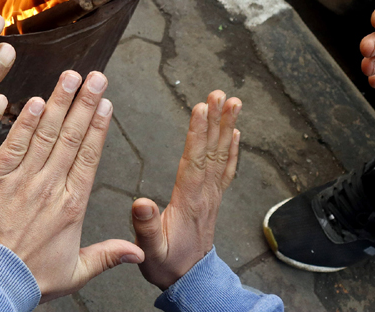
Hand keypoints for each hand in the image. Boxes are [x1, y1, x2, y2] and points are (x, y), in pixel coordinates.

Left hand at [0, 71, 142, 302]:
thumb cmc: (30, 279)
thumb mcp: (75, 272)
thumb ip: (108, 256)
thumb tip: (140, 253)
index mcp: (72, 205)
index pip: (89, 156)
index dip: (98, 125)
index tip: (105, 101)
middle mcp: (50, 187)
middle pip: (72, 137)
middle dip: (85, 102)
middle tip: (96, 76)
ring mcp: (21, 180)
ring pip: (45, 134)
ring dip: (58, 102)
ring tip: (70, 77)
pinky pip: (12, 145)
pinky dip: (24, 122)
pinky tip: (35, 101)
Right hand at [131, 91, 241, 290]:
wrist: (190, 281)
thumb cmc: (167, 265)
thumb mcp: (149, 251)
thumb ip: (145, 227)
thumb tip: (140, 202)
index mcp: (188, 201)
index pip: (194, 160)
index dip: (198, 133)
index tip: (201, 108)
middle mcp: (204, 194)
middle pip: (212, 151)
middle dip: (216, 120)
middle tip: (219, 94)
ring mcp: (211, 195)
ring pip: (221, 155)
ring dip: (226, 127)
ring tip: (232, 102)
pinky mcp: (212, 198)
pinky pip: (225, 168)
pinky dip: (232, 148)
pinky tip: (235, 133)